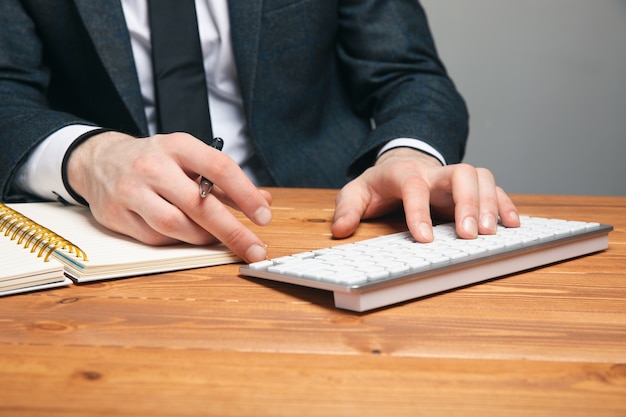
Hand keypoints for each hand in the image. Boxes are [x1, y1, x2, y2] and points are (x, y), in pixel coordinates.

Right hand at [66, 131, 272, 262]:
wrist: (98, 159)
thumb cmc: (155, 160)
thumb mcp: (189, 158)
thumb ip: (226, 181)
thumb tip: (264, 201)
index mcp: (178, 146)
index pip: (219, 167)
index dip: (245, 194)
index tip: (264, 216)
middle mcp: (152, 166)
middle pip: (198, 204)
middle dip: (231, 230)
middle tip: (254, 248)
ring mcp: (130, 190)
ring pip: (174, 225)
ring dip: (202, 238)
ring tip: (217, 238)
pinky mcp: (115, 214)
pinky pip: (154, 237)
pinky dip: (176, 241)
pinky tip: (185, 235)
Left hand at [331, 147, 519, 240]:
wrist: (400, 165)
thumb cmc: (379, 185)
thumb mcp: (355, 193)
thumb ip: (347, 209)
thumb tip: (340, 231)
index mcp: (403, 172)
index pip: (413, 185)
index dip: (419, 210)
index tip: (424, 238)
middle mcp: (434, 171)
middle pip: (460, 172)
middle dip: (467, 202)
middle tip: (468, 235)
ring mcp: (454, 178)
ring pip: (481, 176)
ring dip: (488, 204)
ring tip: (490, 234)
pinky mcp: (470, 187)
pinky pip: (494, 188)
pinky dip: (505, 205)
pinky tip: (511, 225)